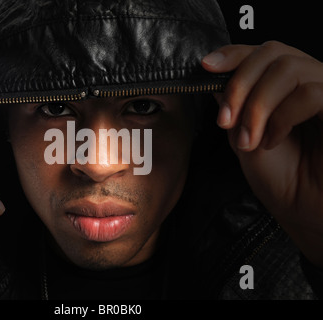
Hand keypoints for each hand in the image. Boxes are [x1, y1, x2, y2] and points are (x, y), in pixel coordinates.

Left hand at [202, 41, 322, 266]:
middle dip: (239, 84)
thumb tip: (216, 79)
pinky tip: (272, 140)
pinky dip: (282, 116)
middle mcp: (311, 82)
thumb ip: (233, 108)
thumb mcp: (244, 138)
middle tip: (225, 120)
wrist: (305, 212)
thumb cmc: (280, 179)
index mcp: (286, 87)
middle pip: (273, 52)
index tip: (207, 67)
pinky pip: (312, 93)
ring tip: (249, 139)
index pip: (262, 53)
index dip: (233, 54)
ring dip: (257, 105)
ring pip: (289, 68)